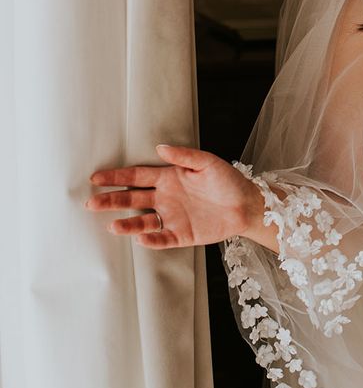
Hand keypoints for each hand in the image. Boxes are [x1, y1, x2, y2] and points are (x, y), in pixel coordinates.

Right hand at [85, 144, 259, 249]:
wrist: (247, 204)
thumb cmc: (228, 180)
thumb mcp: (207, 162)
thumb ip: (184, 156)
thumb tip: (160, 147)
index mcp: (169, 178)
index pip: (137, 176)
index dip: (116, 177)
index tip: (96, 177)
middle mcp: (166, 198)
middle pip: (133, 199)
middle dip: (112, 200)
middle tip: (91, 202)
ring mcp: (173, 217)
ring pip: (143, 222)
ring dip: (128, 224)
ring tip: (112, 225)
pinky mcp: (183, 235)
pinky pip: (163, 238)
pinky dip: (152, 239)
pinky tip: (141, 237)